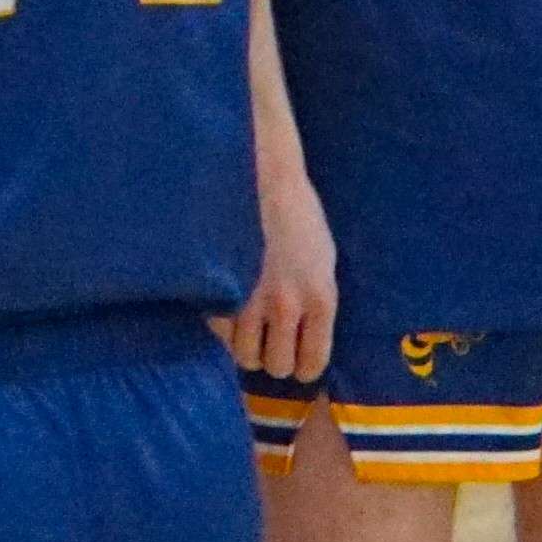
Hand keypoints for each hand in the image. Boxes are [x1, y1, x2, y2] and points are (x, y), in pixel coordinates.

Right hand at [223, 163, 336, 387]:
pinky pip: (218, 331)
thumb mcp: (323, 260)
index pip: (312, 363)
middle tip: (266, 338)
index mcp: (320, 299)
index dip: (302, 365)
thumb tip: (306, 340)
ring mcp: (249, 299)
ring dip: (244, 345)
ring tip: (244, 325)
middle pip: (276, 367)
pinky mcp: (218, 289)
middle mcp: (287, 305)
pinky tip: (226, 303)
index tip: (293, 356)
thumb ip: (316, 302)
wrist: (261, 175)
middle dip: (271, 356)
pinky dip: (221, 324)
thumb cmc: (297, 213)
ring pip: (244, 356)